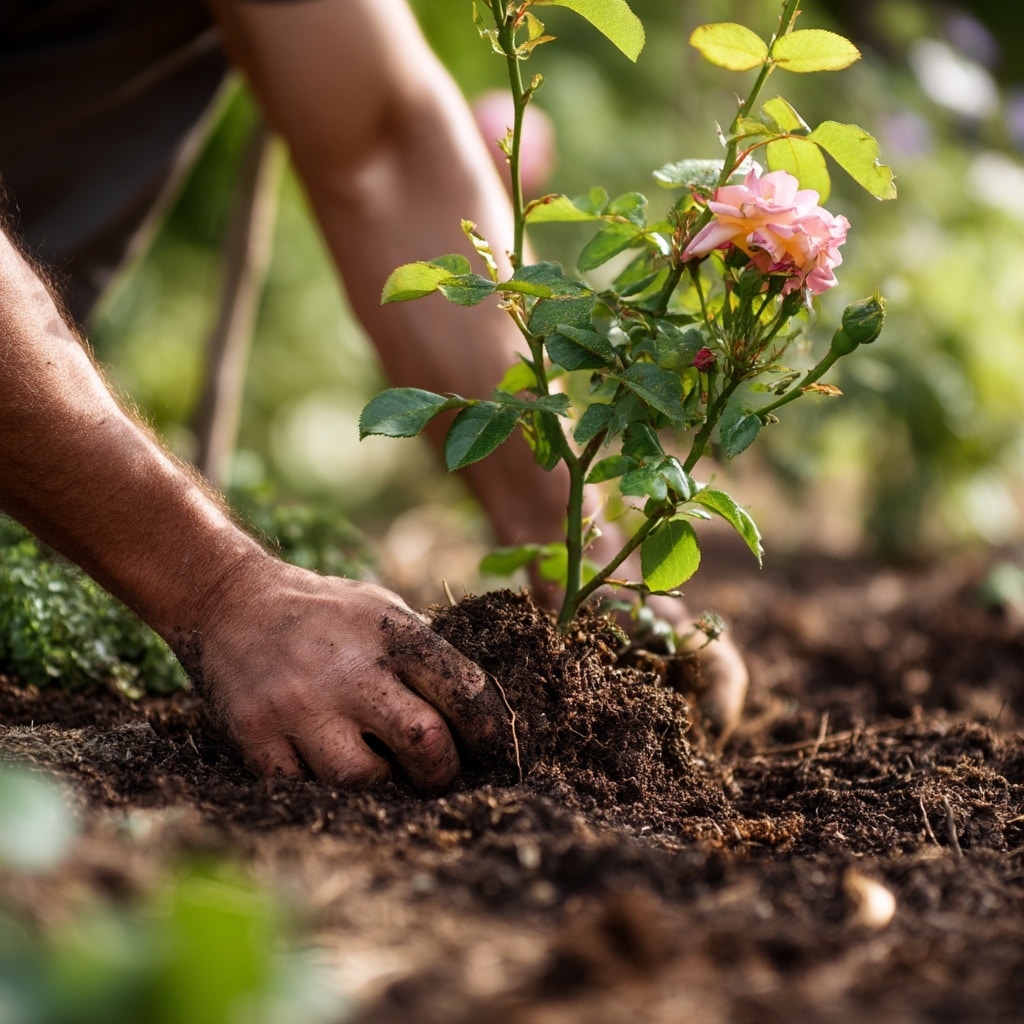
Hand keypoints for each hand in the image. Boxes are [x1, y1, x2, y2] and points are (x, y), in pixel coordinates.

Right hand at [177, 558, 509, 791]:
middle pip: (425, 741)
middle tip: (438, 772)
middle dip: (443, 770)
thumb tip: (478, 713)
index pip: (464, 690)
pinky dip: (323, 788)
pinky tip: (327, 768)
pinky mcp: (255, 735)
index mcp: (391, 634)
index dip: (489, 730)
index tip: (494, 749)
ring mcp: (299, 706)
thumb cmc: (324, 613)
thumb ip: (423, 655)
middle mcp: (348, 670)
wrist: (230, 600)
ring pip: (364, 778)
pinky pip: (304, 788)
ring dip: (382, 785)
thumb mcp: (381, 610)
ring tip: (381, 770)